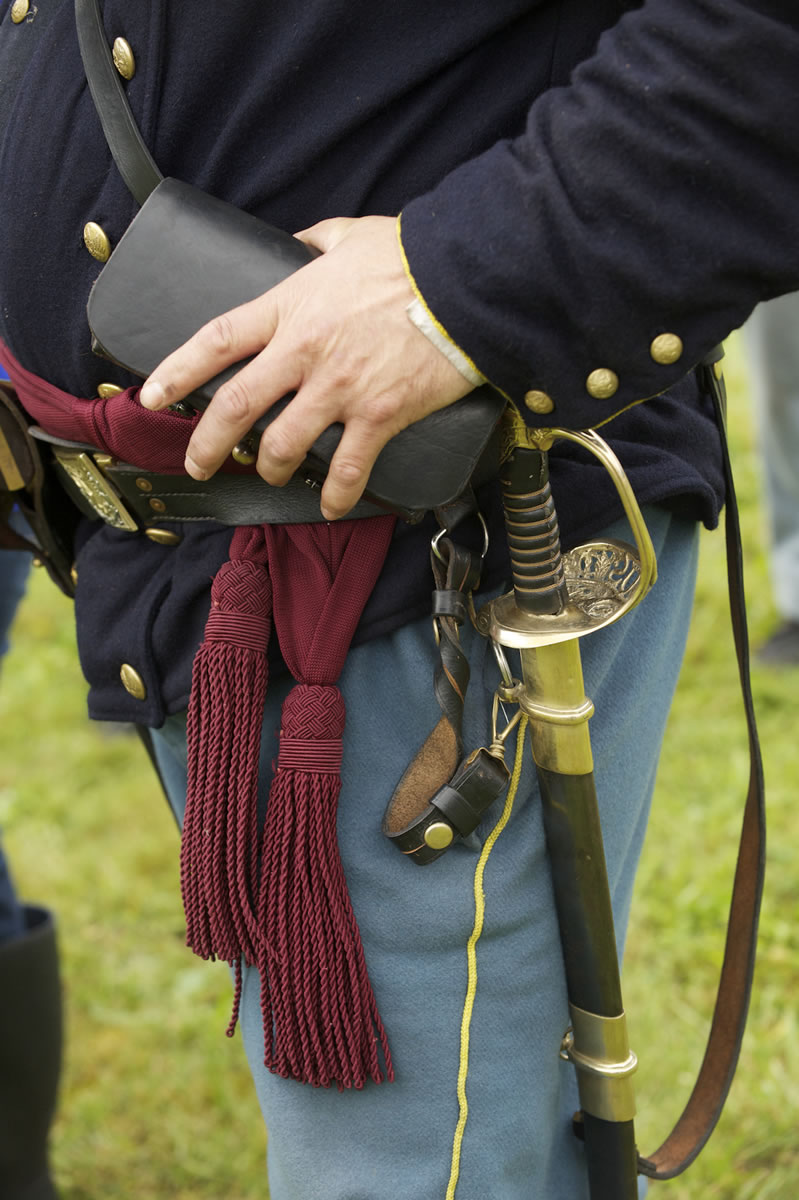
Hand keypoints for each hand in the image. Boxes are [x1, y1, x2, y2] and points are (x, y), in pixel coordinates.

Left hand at [139, 215, 473, 518]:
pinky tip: (330, 506)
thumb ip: (318, 240)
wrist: (465, 280)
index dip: (177, 371)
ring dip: (268, 467)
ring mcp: (340, 386)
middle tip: (197, 464)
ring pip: (282, 443)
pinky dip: (336, 494)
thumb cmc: (411, 255)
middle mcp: (304, 350)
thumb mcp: (353, 233)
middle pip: (236, 404)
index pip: (217, 340)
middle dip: (207, 441)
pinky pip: (349, 467)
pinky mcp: (379, 413)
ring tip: (268, 473)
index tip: (153, 395)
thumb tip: (302, 242)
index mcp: (290, 305)